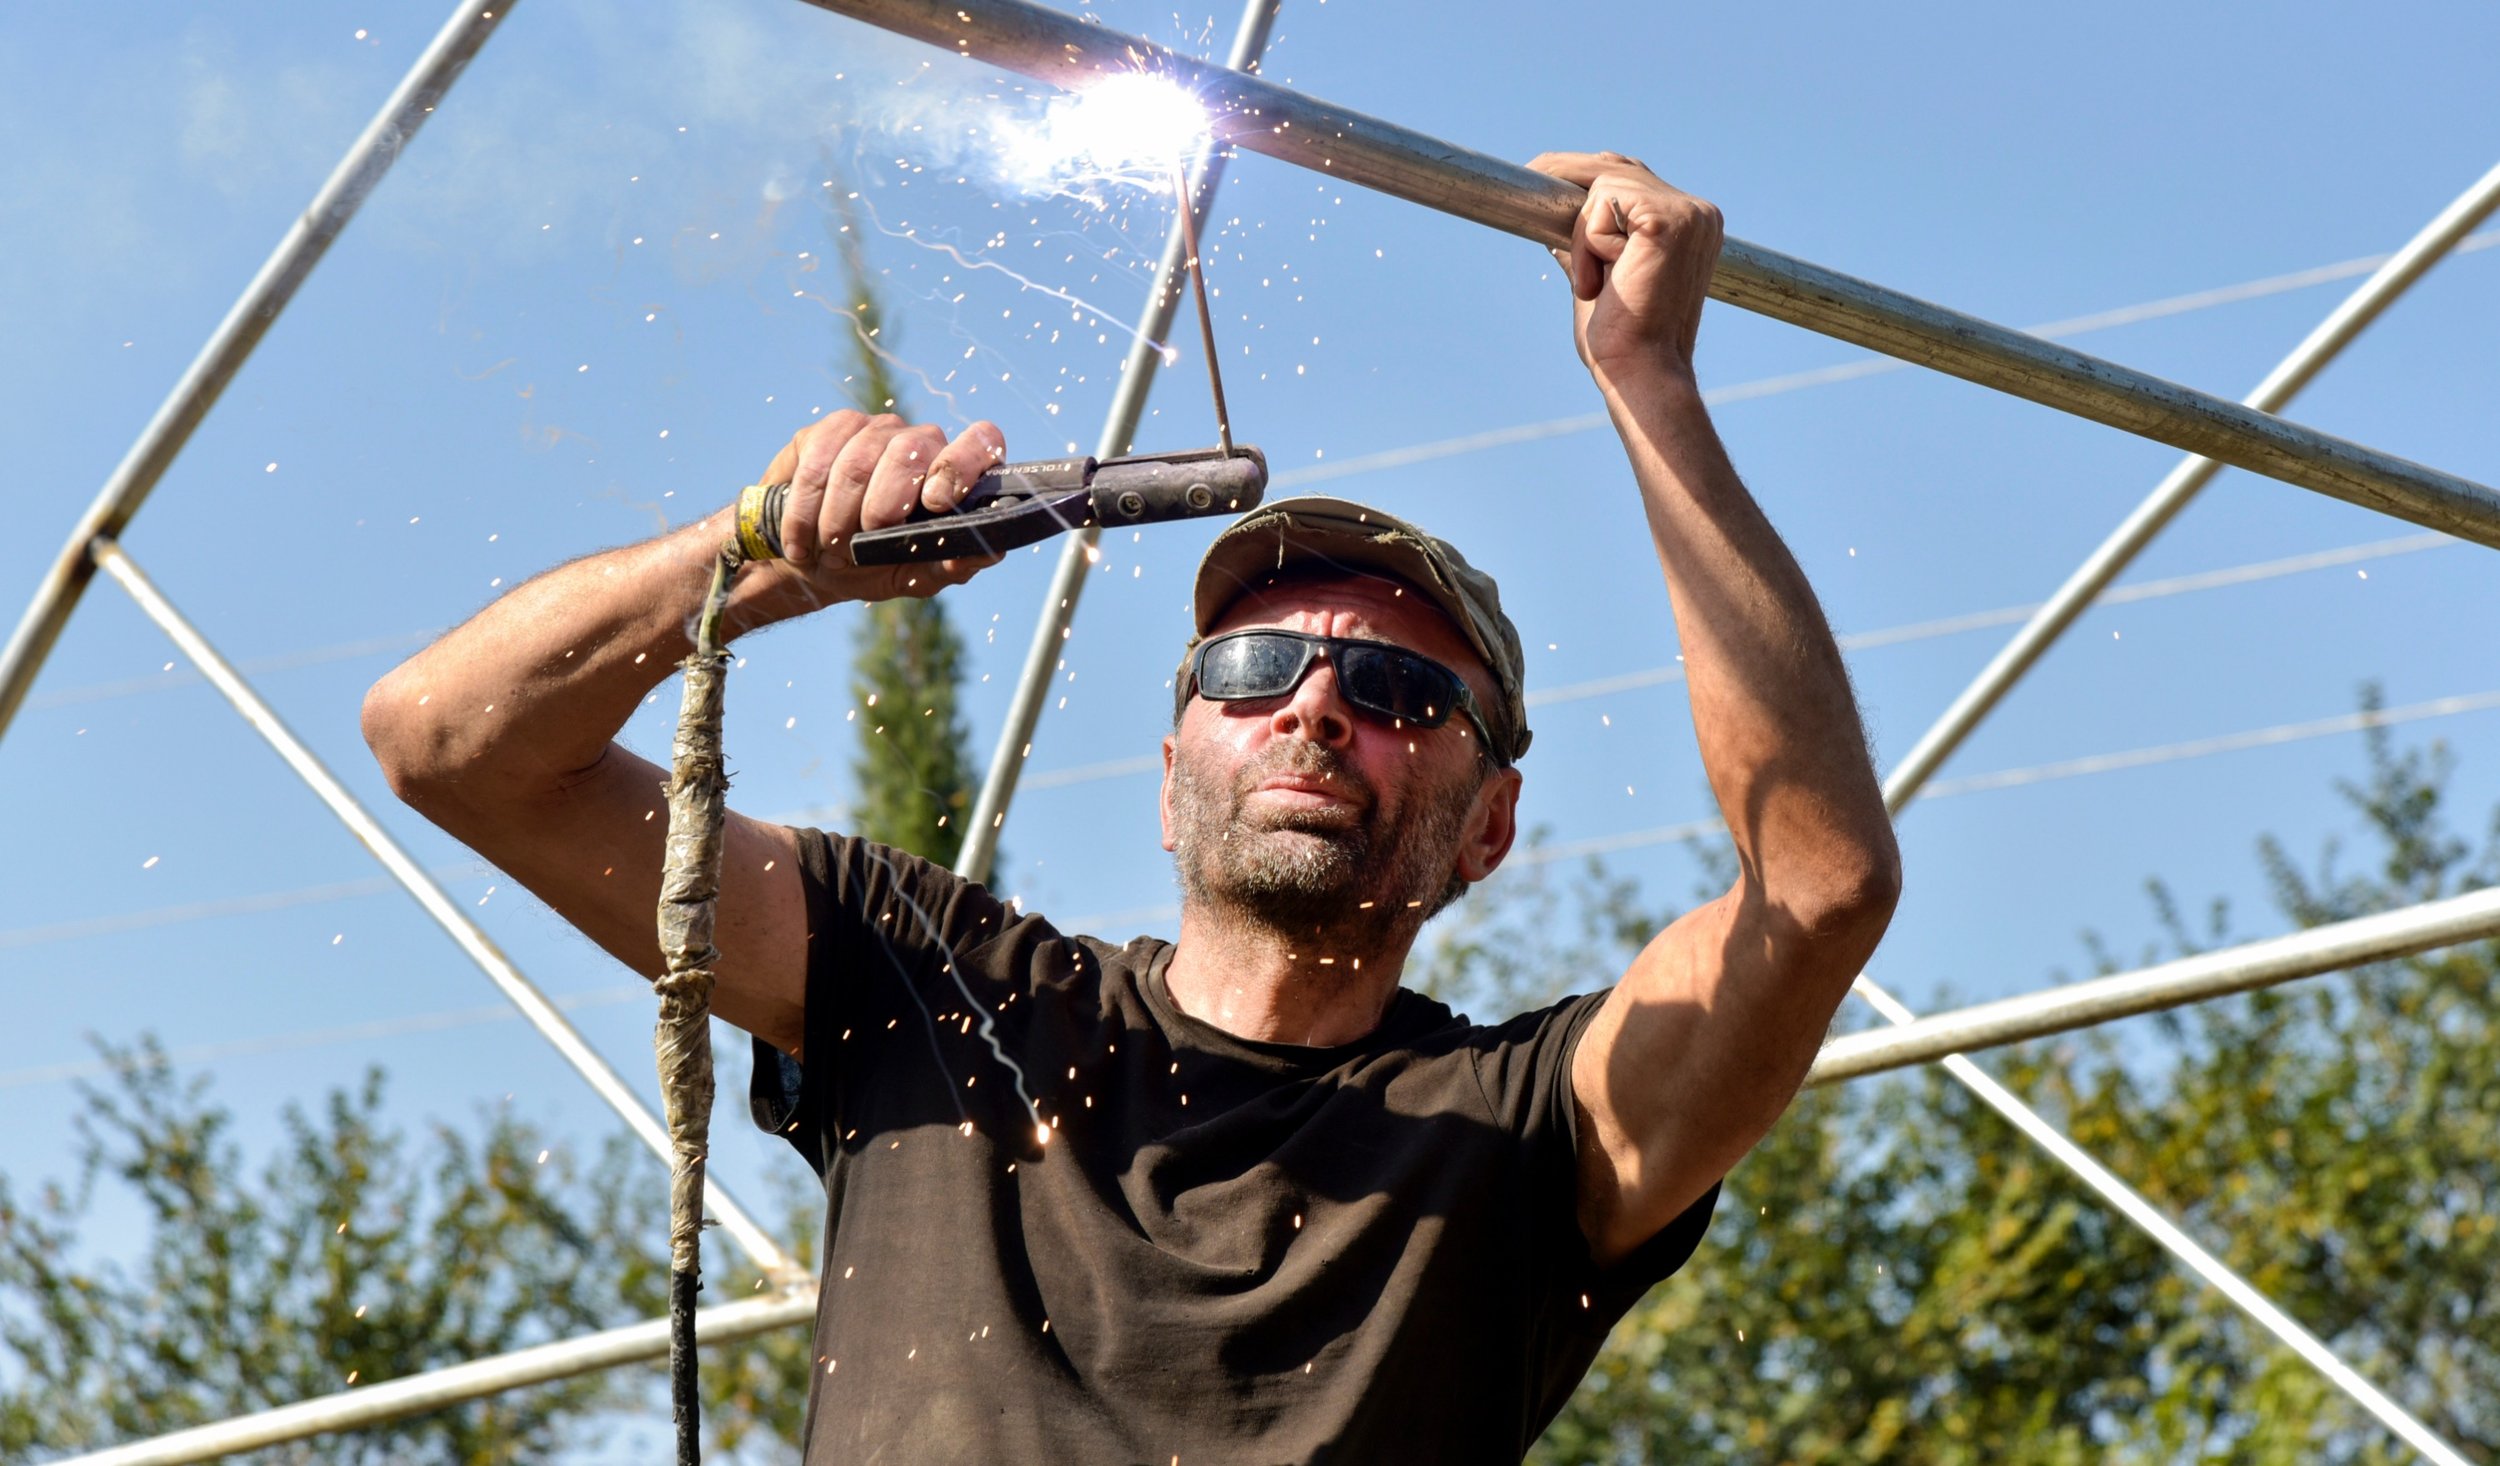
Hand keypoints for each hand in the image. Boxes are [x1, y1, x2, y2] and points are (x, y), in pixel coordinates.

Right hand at [751, 411, 1007, 603]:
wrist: (811, 562)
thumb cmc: (874, 565)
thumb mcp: (916, 575)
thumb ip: (952, 564)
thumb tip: (991, 551)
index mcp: (954, 476)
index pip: (981, 441)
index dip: (962, 463)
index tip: (936, 502)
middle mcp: (922, 443)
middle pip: (909, 451)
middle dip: (880, 508)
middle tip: (857, 548)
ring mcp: (877, 430)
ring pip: (858, 461)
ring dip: (836, 518)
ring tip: (829, 549)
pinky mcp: (832, 429)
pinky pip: (819, 459)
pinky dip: (805, 508)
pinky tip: (800, 539)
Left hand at [1526, 151, 1722, 390]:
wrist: (1640, 370)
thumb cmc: (1622, 337)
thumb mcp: (1598, 278)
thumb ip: (1586, 247)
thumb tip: (1554, 226)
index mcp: (1690, 224)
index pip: (1632, 177)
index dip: (1585, 173)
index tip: (1542, 174)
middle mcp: (1697, 212)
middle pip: (1616, 166)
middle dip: (1565, 170)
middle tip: (1528, 173)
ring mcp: (1688, 213)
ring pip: (1603, 186)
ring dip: (1582, 236)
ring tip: (1596, 283)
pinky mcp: (1668, 219)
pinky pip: (1602, 203)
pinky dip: (1589, 240)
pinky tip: (1605, 276)